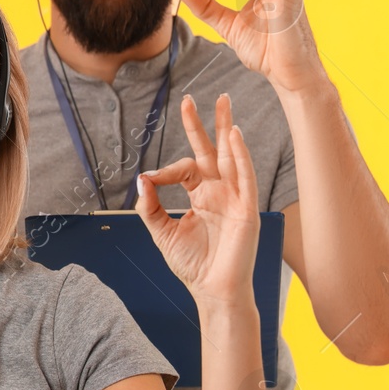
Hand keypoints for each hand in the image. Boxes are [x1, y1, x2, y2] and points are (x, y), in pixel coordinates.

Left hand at [135, 93, 260, 308]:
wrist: (213, 290)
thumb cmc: (193, 264)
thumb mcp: (162, 232)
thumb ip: (149, 207)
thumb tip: (141, 178)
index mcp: (200, 195)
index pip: (184, 168)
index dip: (165, 170)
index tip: (150, 179)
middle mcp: (218, 191)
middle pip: (210, 151)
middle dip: (201, 125)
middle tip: (191, 99)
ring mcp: (234, 197)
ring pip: (229, 156)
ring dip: (225, 129)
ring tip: (222, 102)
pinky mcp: (247, 208)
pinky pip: (244, 176)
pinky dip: (239, 155)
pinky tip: (233, 135)